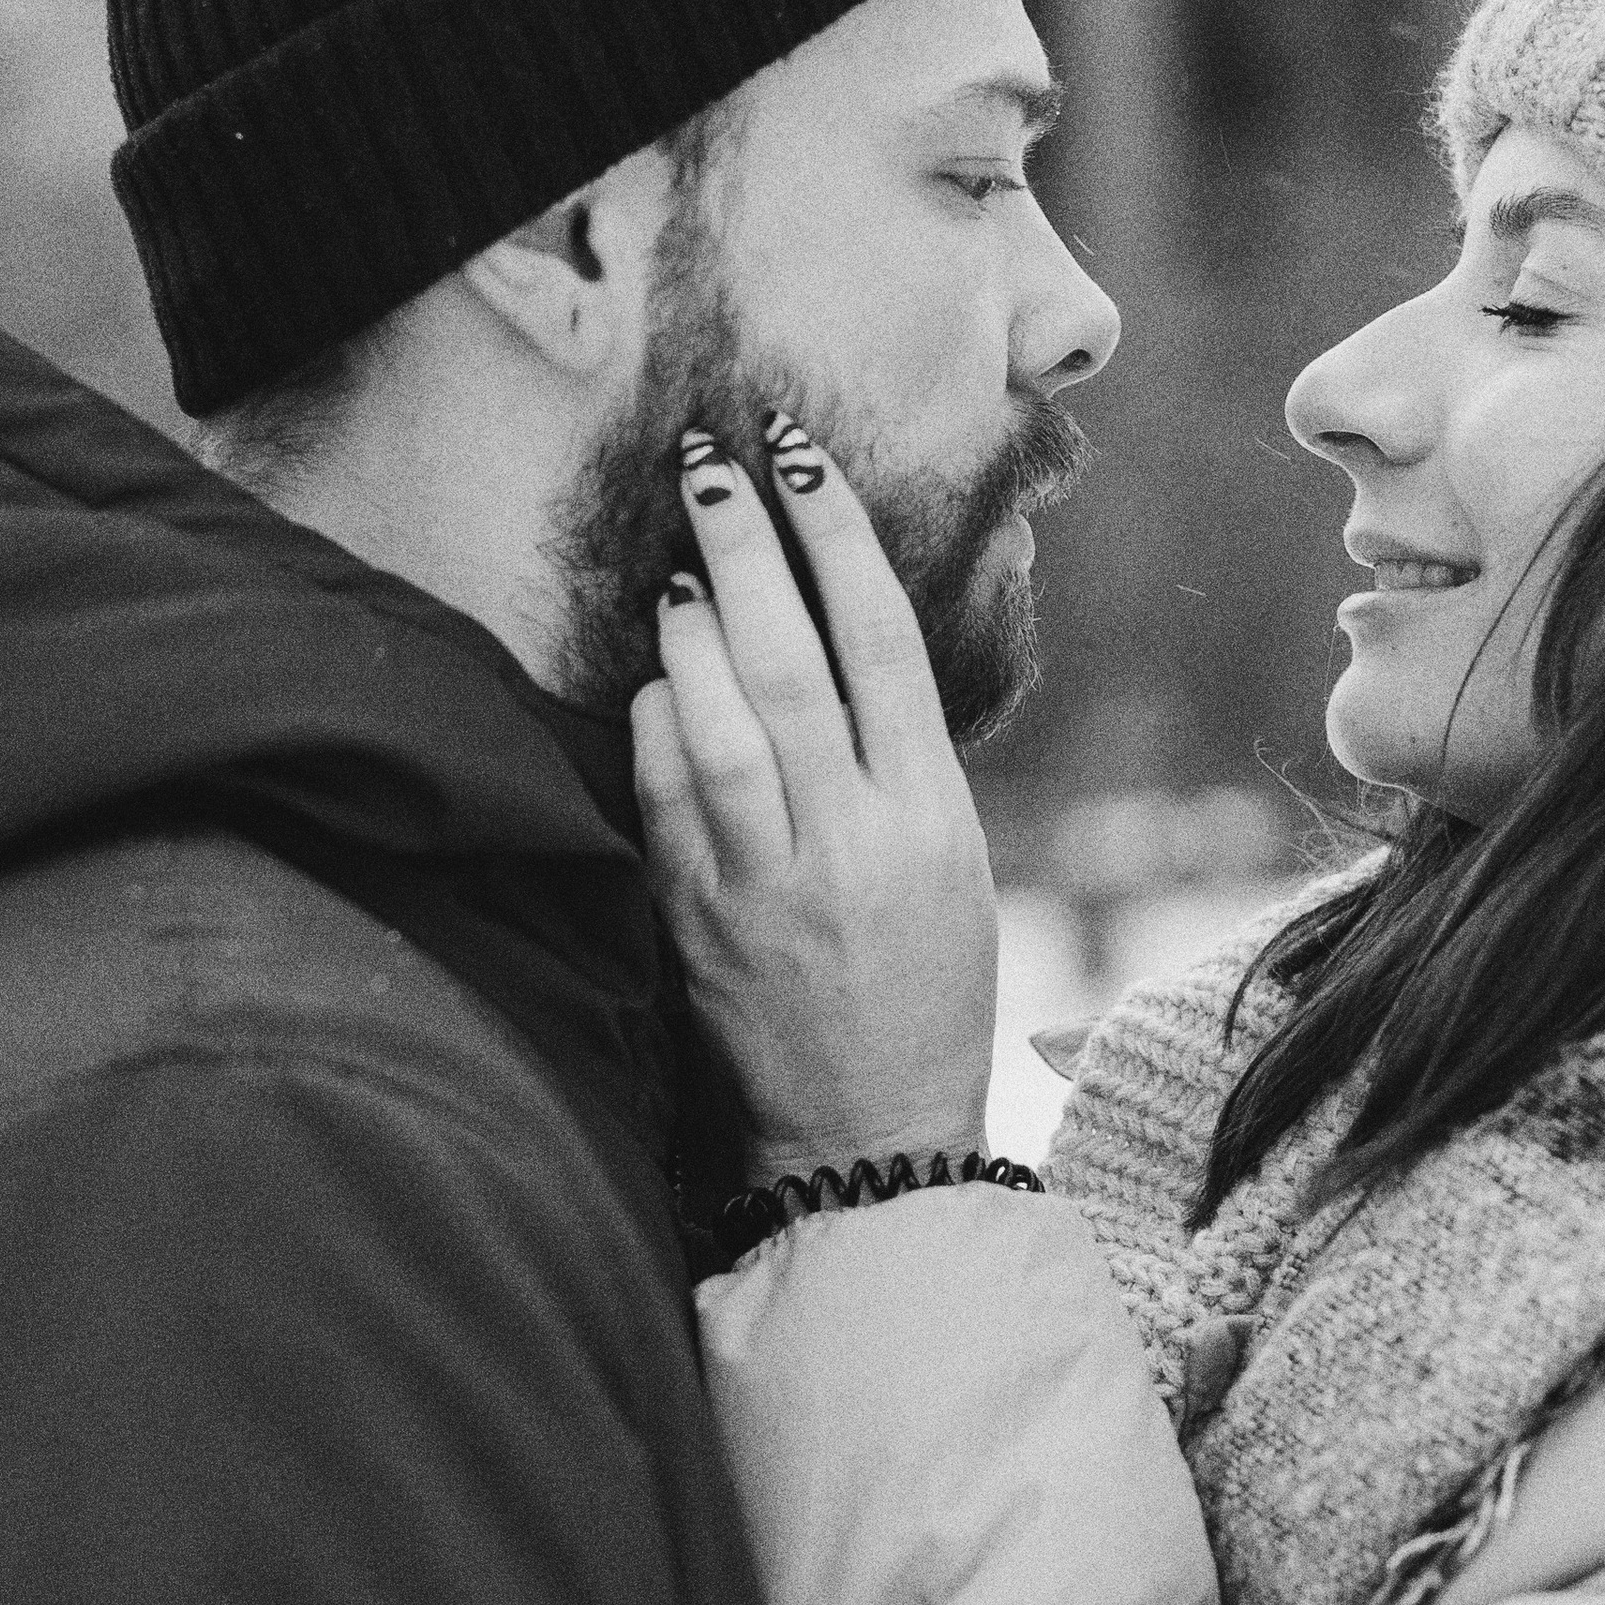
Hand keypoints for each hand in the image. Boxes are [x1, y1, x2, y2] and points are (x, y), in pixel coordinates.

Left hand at [630, 415, 998, 1182]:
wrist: (871, 1144)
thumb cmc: (922, 1000)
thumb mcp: (950, 871)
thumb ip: (897, 766)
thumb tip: (838, 647)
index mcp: (934, 816)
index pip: (882, 641)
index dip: (838, 536)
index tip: (802, 460)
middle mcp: (857, 839)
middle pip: (794, 659)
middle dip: (749, 546)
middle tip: (711, 464)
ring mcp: (773, 882)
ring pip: (724, 723)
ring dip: (693, 628)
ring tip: (681, 561)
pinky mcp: (702, 925)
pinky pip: (669, 798)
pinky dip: (656, 725)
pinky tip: (654, 680)